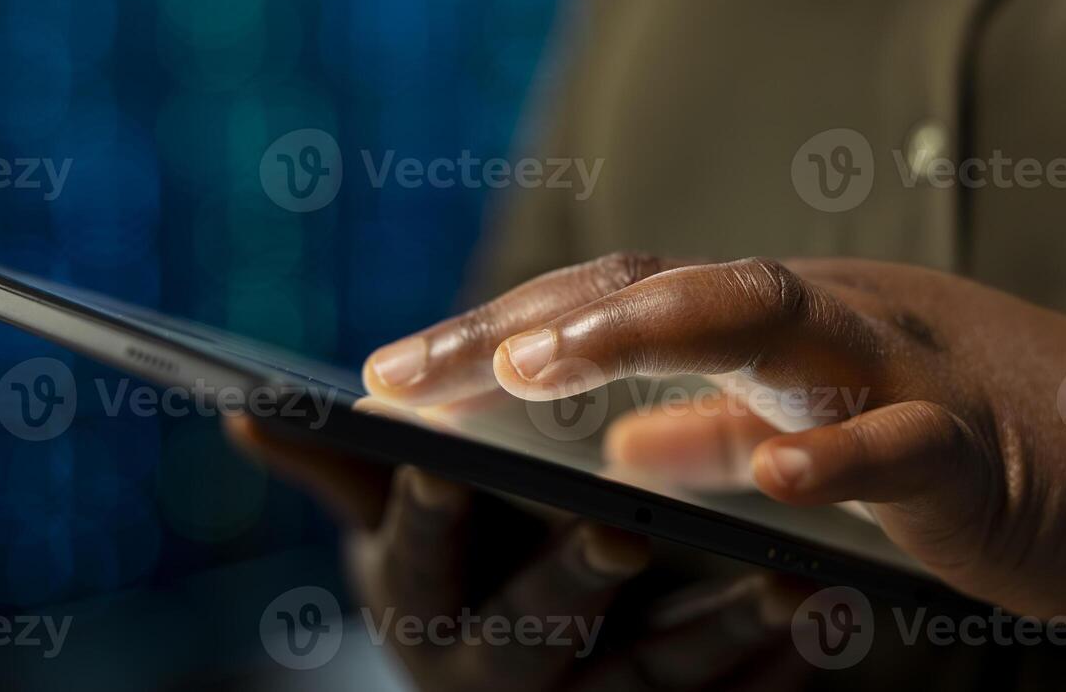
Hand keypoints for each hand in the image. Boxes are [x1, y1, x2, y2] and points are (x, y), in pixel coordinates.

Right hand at [226, 416, 810, 691]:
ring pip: (648, 678)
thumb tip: (240, 402)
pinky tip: (826, 623)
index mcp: (421, 599)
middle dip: (572, 579)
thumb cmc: (451, 558)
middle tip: (622, 529)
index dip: (423, 509)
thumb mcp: (392, 519)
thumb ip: (338, 467)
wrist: (506, 654)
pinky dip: (772, 670)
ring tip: (782, 580)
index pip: (413, 552)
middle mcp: (491, 665)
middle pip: (532, 625)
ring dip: (714, 632)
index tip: (435, 453)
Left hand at [363, 253, 1065, 619]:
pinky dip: (830, 454)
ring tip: (533, 369)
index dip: (500, 328)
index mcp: (775, 324)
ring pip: (766, 322)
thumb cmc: (963, 439)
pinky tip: (763, 477)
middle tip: (407, 366)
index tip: (388, 370)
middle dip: (530, 322)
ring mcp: (894, 365)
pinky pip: (896, 442)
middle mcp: (820, 319)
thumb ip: (722, 433)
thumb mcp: (818, 432)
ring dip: (649, 336)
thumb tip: (620, 447)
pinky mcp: (970, 443)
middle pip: (656, 290)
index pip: (616, 303)